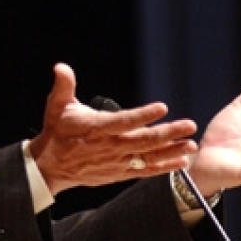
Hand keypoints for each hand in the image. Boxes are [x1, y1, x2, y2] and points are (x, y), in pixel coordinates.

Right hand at [29, 63, 198, 195]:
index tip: (162, 108)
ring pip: (148, 158)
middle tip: (189, 125)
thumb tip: (60, 67)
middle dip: (168, 133)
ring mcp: (116, 162)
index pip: (123, 121)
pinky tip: (180, 162)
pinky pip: (144, 171)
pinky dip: (163, 167)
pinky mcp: (119, 173)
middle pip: (143, 141)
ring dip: (171, 151)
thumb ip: (63, 86)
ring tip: (191, 145)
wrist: (50, 166)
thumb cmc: (57, 131)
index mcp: (96, 128)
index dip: (143, 115)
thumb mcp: (56, 106)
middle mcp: (109, 147)